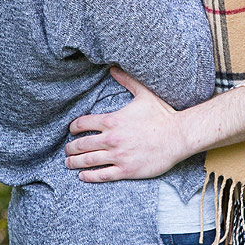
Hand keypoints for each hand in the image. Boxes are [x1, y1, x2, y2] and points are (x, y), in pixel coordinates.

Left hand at [65, 67, 187, 181]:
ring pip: (88, 161)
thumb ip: (127, 81)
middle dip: (71, 148)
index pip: (83, 124)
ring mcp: (118, 156)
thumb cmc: (162, 115)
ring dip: (75, 162)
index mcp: (112, 120)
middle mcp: (111, 139)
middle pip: (82, 144)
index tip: (71, 131)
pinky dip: (89, 176)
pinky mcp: (126, 170)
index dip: (73, 127)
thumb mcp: (144, 94)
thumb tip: (114, 68)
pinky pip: (102, 175)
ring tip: (69, 163)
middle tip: (67, 150)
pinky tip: (82, 176)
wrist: (177, 137)